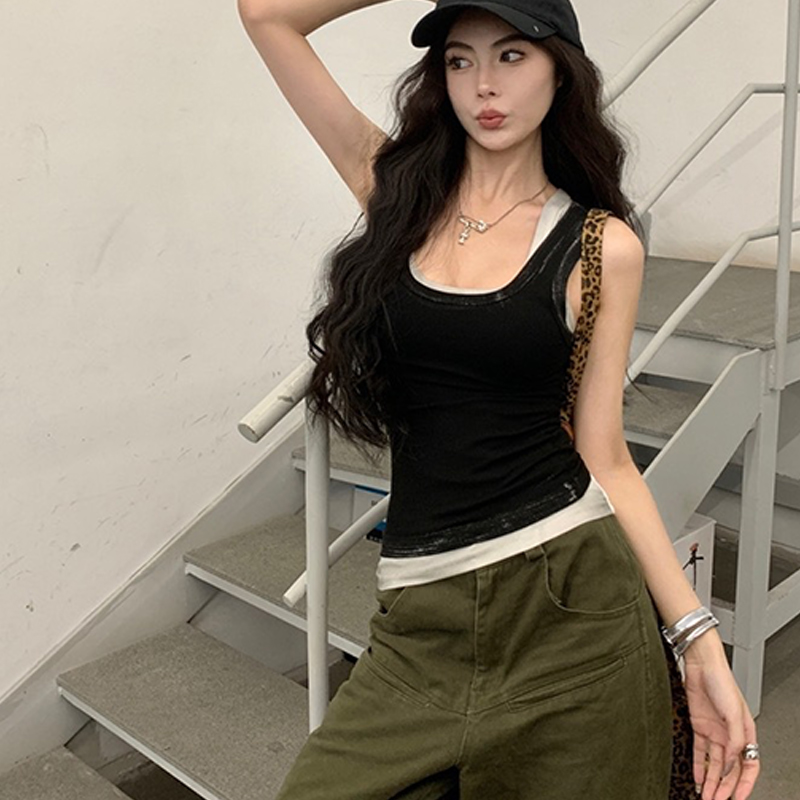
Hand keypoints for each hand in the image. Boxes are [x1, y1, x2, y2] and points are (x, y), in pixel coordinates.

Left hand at [682, 655, 760, 798]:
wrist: (701, 665)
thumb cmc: (722, 682)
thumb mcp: (734, 714)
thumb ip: (735, 741)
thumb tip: (731, 764)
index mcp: (746, 733)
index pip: (749, 766)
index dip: (744, 784)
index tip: (737, 799)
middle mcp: (730, 735)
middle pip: (730, 769)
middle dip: (724, 787)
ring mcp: (715, 731)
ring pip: (715, 763)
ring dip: (711, 780)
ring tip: (706, 796)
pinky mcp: (699, 725)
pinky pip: (699, 751)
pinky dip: (698, 765)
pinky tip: (697, 777)